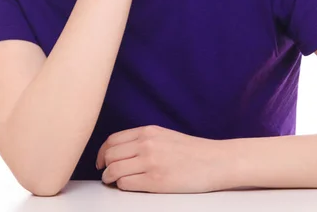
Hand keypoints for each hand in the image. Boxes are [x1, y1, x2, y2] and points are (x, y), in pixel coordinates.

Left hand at [96, 125, 228, 192]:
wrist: (215, 161)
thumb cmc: (192, 152)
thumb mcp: (165, 136)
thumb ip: (144, 140)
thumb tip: (120, 152)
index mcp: (148, 131)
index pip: (113, 140)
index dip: (102, 152)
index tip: (101, 161)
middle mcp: (147, 144)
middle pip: (110, 155)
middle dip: (104, 166)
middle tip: (107, 174)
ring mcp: (150, 162)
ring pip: (114, 170)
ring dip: (110, 178)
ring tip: (115, 182)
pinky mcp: (156, 180)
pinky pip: (126, 184)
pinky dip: (123, 187)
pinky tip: (130, 186)